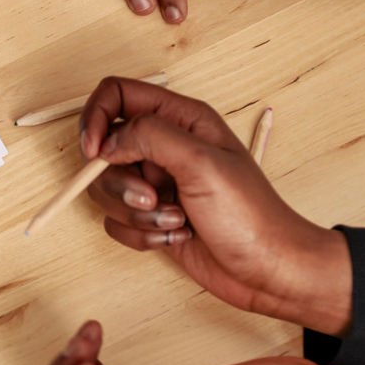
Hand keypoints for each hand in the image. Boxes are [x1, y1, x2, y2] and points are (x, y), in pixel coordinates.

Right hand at [79, 78, 350, 335]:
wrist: (269, 270)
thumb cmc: (251, 215)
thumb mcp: (201, 162)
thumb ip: (149, 136)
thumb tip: (107, 141)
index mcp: (181, 119)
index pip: (117, 95)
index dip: (96, 118)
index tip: (94, 152)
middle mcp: (165, 147)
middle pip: (104, 148)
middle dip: (119, 181)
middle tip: (150, 198)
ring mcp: (157, 183)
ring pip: (106, 188)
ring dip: (134, 213)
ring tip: (174, 221)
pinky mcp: (152, 216)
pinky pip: (116, 221)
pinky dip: (139, 234)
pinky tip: (175, 237)